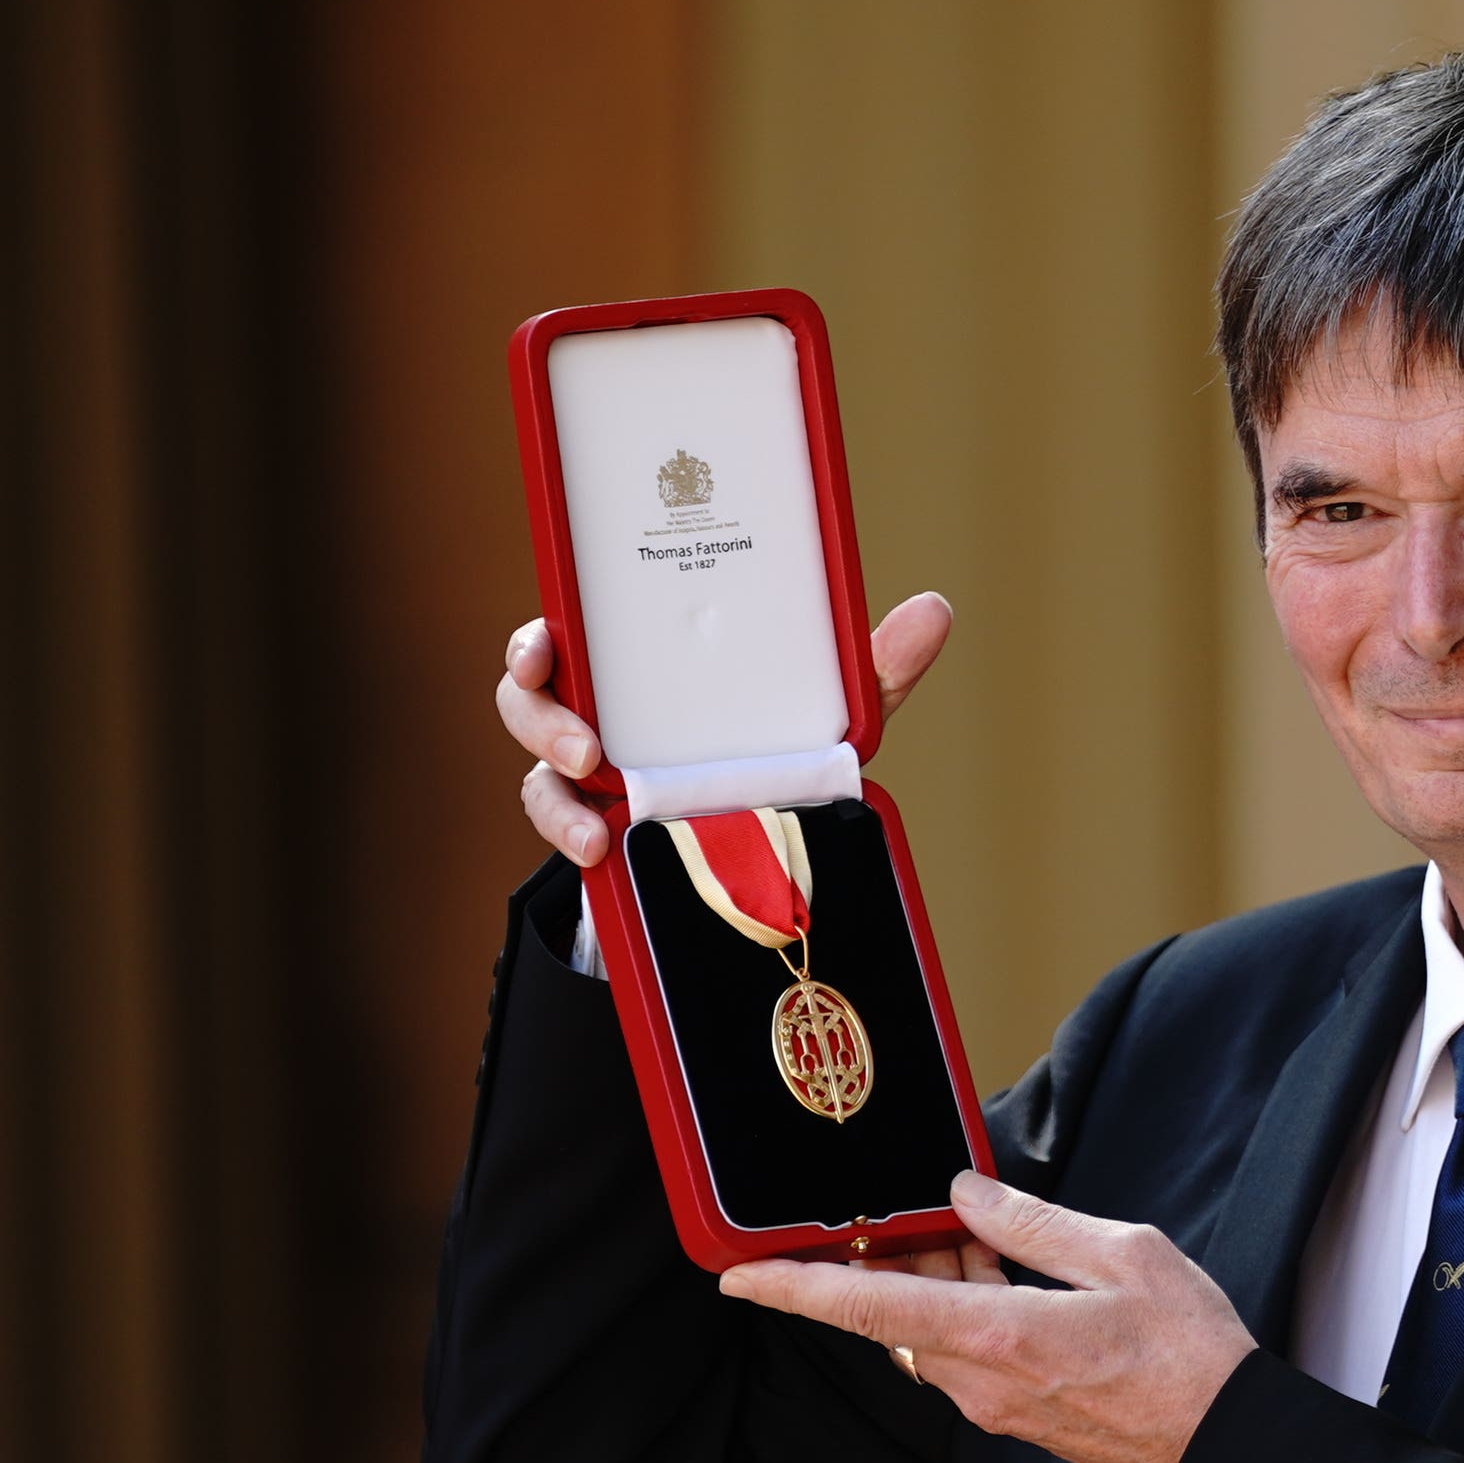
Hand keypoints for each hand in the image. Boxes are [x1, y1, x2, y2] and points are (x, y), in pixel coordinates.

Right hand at [499, 590, 954, 866]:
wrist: (757, 853)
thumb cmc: (775, 754)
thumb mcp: (820, 714)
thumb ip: (871, 670)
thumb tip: (936, 609)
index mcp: (638, 668)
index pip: (566, 636)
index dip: (540, 639)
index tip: (547, 642)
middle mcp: (599, 713)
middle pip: (528, 696)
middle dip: (537, 714)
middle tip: (584, 745)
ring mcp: (587, 777)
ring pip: (534, 771)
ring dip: (552, 792)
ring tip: (592, 824)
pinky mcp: (592, 830)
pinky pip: (560, 829)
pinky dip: (573, 839)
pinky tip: (600, 851)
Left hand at [718, 1171, 1258, 1462]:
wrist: (1225, 1446)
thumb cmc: (1189, 1355)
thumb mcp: (1122, 1254)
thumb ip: (1033, 1222)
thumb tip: (969, 1193)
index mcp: (998, 1336)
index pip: (869, 1307)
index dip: (794, 1288)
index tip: (738, 1275)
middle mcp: (980, 1380)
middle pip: (894, 1312)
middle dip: (886, 1256)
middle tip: (907, 1204)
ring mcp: (995, 1405)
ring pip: (928, 1330)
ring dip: (934, 1277)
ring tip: (974, 1227)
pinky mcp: (1016, 1414)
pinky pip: (964, 1350)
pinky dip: (966, 1304)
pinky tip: (1004, 1268)